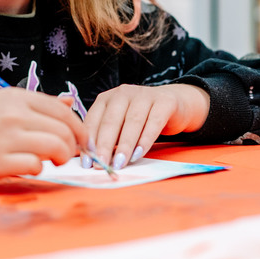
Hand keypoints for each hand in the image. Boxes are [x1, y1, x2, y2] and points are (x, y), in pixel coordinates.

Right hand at [0, 88, 87, 179]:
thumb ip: (34, 104)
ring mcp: (5, 138)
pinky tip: (29, 167)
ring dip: (60, 158)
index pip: (63, 110)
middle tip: (65, 156)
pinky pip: (35, 165)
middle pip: (64, 131)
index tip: (80, 141)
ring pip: (55, 147)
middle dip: (72, 147)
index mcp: (15, 97)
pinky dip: (38, 168)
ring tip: (51, 162)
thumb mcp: (0, 103)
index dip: (78, 128)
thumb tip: (68, 101)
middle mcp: (13, 114)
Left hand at [84, 84, 209, 169]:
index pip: (93, 120)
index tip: (86, 162)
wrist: (173, 104)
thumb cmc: (141, 119)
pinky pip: (153, 122)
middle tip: (101, 164)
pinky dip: (145, 140)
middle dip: (104, 145)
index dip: (89, 141)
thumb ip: (107, 138)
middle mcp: (123, 93)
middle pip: (111, 121)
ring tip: (119, 163)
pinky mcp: (164, 102)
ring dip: (124, 145)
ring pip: (132, 122)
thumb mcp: (120, 125)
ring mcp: (144, 95)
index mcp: (107, 98)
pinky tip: (138, 154)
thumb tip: (92, 160)